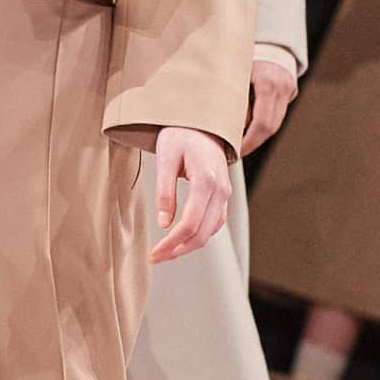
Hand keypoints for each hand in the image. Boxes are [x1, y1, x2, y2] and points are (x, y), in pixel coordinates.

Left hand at [149, 126, 231, 264]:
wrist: (201, 122)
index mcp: (207, 180)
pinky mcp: (223, 194)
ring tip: (166, 253)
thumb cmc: (181, 134)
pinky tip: (182, 240)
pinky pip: (215, 222)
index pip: (190, 223)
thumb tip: (164, 223)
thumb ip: (164, 192)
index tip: (154, 254)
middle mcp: (221, 190)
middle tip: (156, 258)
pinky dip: (199, 235)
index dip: (171, 243)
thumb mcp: (165, 159)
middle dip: (178, 250)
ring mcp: (225, 193)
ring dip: (189, 246)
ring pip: (211, 231)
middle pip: (202, 233)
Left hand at [240, 52, 298, 156]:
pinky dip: (263, 122)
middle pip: (271, 127)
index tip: (236, 152)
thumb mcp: (235, 73)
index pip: (262, 123)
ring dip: (258, 134)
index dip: (249, 142)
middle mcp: (282, 88)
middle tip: (236, 152)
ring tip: (240, 142)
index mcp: (268, 84)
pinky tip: (249, 127)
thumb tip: (231, 127)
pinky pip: (277, 112)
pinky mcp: (291, 91)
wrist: (266, 39)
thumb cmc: (245, 54)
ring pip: (275, 122)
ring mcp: (289, 90)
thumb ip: (236, 99)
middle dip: (253, 142)